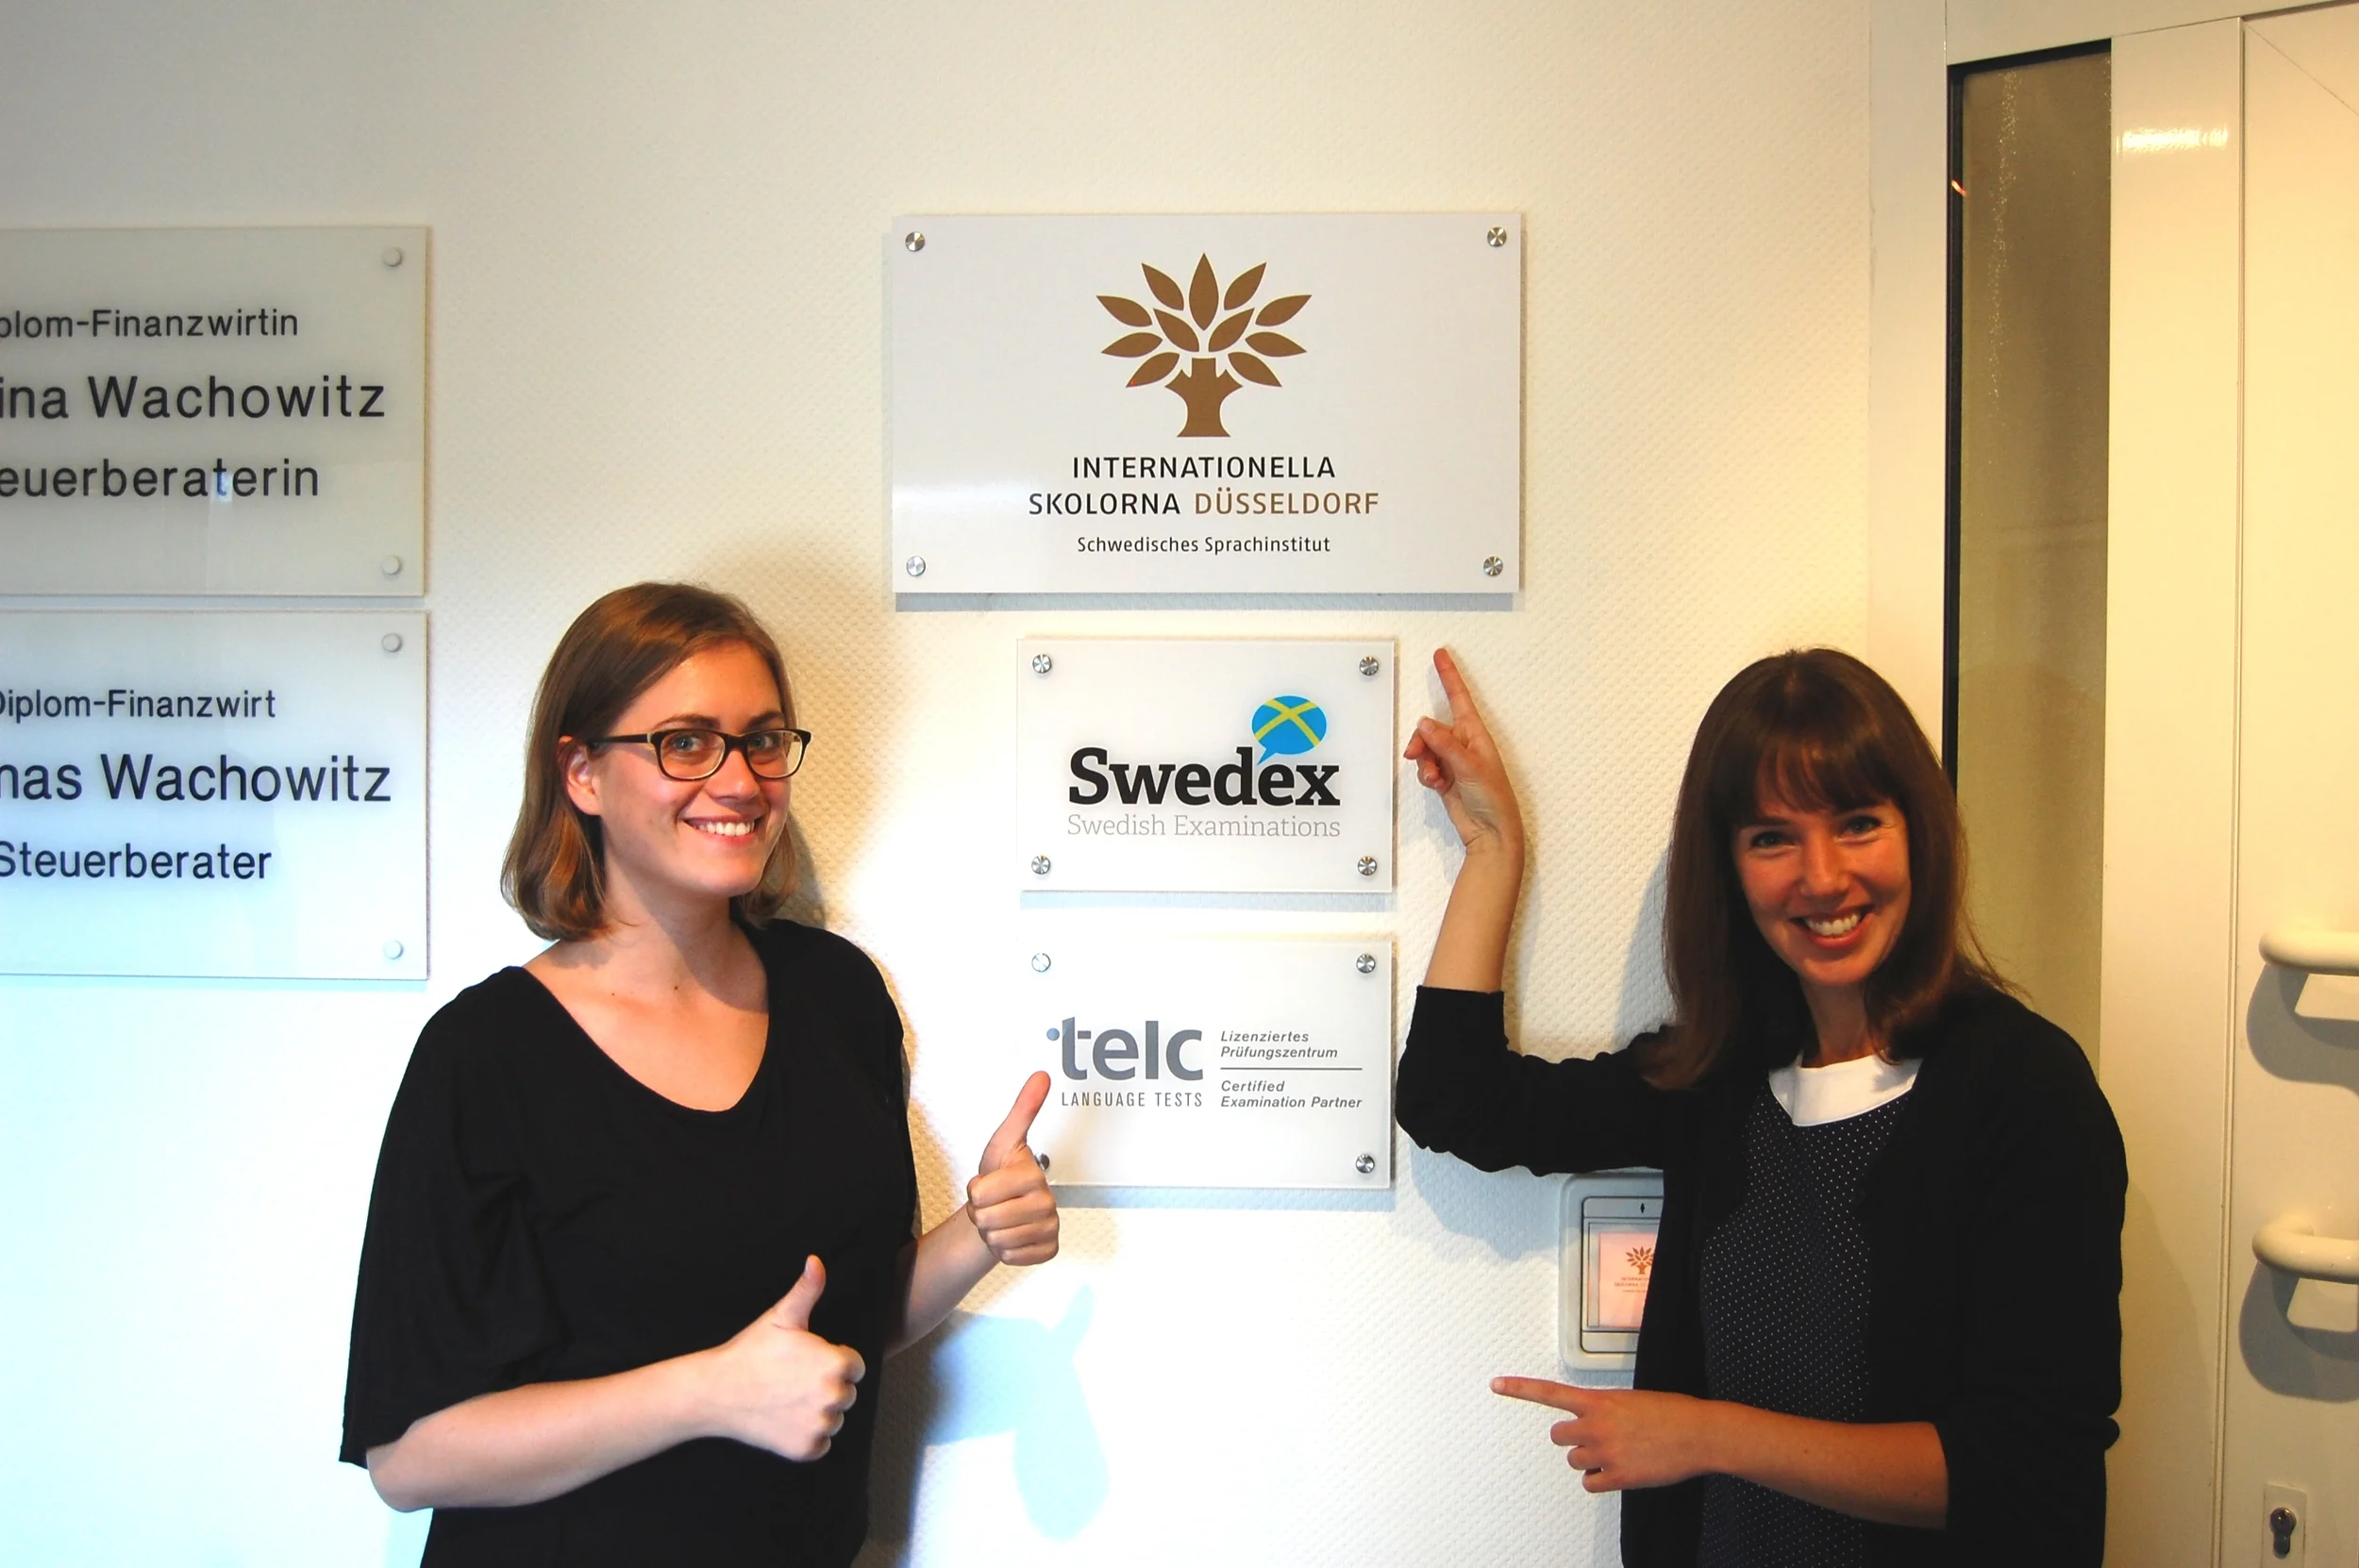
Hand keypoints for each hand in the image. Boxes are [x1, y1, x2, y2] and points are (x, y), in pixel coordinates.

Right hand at [706, 1256, 865, 1461]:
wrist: (715, 1391)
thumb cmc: (750, 1351)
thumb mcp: (782, 1317)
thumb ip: (807, 1290)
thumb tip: (817, 1261)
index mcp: (836, 1364)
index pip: (855, 1366)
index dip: (833, 1361)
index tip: (807, 1361)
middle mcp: (834, 1397)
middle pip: (847, 1393)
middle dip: (826, 1386)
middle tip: (793, 1380)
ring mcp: (820, 1425)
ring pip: (834, 1418)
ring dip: (817, 1411)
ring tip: (787, 1398)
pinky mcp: (806, 1449)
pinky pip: (822, 1442)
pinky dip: (807, 1435)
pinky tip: (784, 1419)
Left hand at [967, 1072, 1058, 1266]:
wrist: (1006, 1208)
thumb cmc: (1001, 1176)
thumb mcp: (1003, 1142)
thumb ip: (1023, 1109)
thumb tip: (1041, 1076)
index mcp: (1033, 1174)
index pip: (980, 1193)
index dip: (975, 1191)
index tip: (989, 1183)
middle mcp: (1047, 1202)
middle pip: (987, 1220)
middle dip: (981, 1214)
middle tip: (993, 1203)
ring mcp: (1050, 1228)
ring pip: (997, 1241)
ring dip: (991, 1233)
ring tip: (1002, 1218)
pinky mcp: (1048, 1250)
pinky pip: (1011, 1258)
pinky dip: (1005, 1251)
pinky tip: (1013, 1235)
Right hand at [1404, 648, 1523, 858]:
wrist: (1490, 831)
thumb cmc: (1493, 798)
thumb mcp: (1469, 766)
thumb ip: (1444, 744)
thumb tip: (1425, 724)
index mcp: (1475, 734)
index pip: (1460, 697)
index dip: (1450, 676)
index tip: (1441, 655)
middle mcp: (1463, 744)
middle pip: (1432, 728)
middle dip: (1422, 741)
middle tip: (1416, 754)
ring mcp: (1453, 761)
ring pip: (1425, 749)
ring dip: (1425, 763)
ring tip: (1435, 778)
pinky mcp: (1444, 777)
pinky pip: (1426, 767)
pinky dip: (1426, 775)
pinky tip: (1436, 784)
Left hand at [1492, 1377, 1717, 1492]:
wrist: (1699, 1434)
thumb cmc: (1672, 1413)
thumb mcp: (1632, 1399)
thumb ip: (1606, 1409)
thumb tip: (1595, 1423)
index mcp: (1599, 1400)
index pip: (1550, 1392)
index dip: (1520, 1389)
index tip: (1496, 1384)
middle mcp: (1596, 1424)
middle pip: (1559, 1437)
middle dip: (1574, 1438)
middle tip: (1597, 1438)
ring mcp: (1605, 1451)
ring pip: (1575, 1461)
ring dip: (1589, 1460)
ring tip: (1617, 1453)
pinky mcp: (1617, 1475)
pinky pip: (1590, 1484)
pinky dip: (1599, 1481)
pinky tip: (1618, 1472)